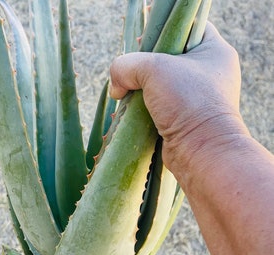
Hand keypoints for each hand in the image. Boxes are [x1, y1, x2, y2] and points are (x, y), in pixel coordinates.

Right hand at [110, 22, 248, 173]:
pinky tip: (129, 108)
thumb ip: (126, 65)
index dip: (163, 28)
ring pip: (160, 82)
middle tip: (131, 69)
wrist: (202, 152)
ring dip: (140, 86)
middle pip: (169, 55)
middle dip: (145, 62)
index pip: (188, 27)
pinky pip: (158, 102)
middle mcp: (208, 72)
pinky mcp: (183, 116)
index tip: (143, 40)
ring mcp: (196, 96)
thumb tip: (116, 85)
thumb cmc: (187, 102)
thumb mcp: (154, 70)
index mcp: (214, 51)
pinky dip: (143, 104)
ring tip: (126, 91)